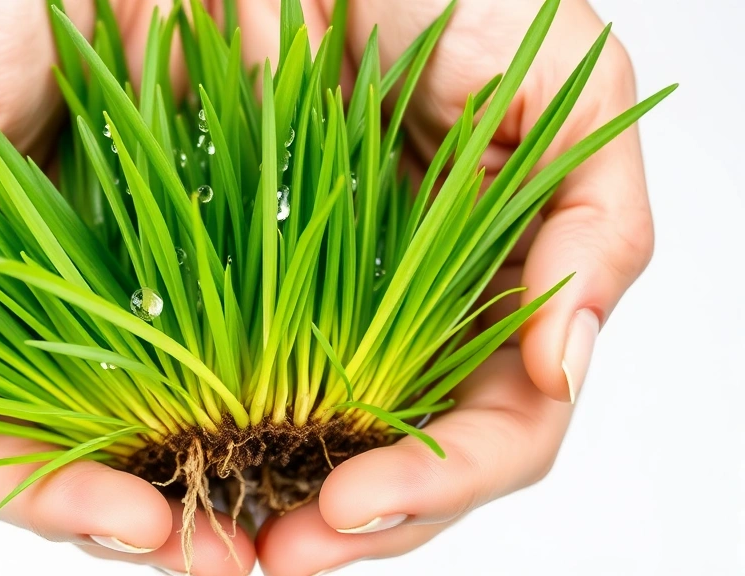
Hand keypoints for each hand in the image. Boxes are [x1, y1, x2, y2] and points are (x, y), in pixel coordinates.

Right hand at [0, 1, 253, 572]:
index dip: (57, 500)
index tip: (132, 522)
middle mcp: (60, 313)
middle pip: (95, 457)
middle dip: (148, 521)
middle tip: (217, 561)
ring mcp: (144, 283)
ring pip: (176, 421)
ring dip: (223, 485)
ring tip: (274, 532)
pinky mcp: (227, 244)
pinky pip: (254, 339)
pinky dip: (280, 402)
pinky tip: (318, 441)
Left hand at [233, 1, 651, 572]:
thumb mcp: (559, 85)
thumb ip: (596, 224)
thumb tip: (565, 362)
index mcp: (510, 298)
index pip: (501, 431)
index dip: (438, 482)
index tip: (354, 502)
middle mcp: (433, 325)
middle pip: (413, 468)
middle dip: (354, 524)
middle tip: (279, 555)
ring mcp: (350, 317)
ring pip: (331, 451)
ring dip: (283, 508)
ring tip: (225, 543)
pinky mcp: (266, 297)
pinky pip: (252, 388)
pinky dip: (226, 438)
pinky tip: (183, 467)